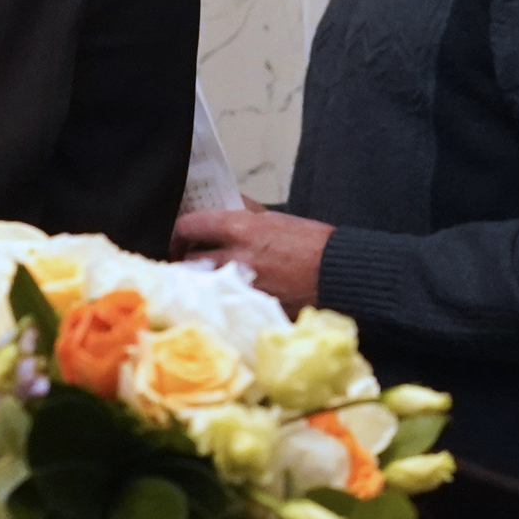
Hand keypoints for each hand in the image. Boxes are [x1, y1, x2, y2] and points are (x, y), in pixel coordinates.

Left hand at [174, 207, 331, 313]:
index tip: (182, 237)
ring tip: (207, 281)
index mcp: (240, 229)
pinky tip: (228, 297)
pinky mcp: (249, 309)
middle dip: (187, 262)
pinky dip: (221, 300)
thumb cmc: (314, 244)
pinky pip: (223, 303)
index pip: (189, 226)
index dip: (179, 232)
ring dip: (200, 283)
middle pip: (188, 262)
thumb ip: (246, 215)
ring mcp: (240, 288)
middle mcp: (234, 259)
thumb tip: (225, 209)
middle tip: (192, 262)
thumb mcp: (277, 218)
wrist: (339, 275)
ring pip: (201, 287)